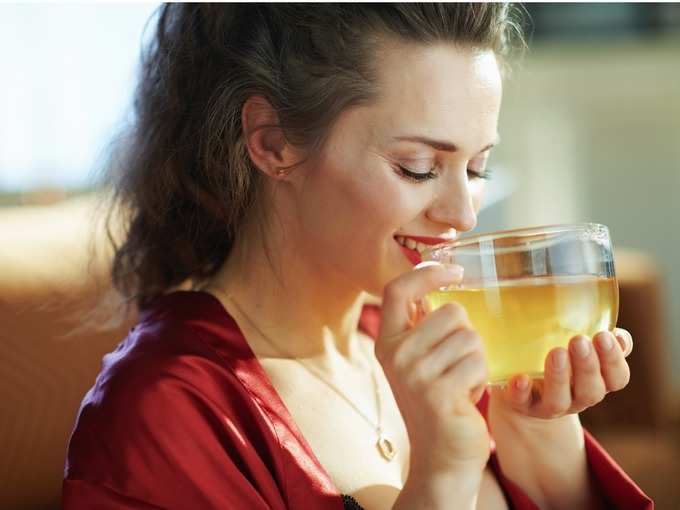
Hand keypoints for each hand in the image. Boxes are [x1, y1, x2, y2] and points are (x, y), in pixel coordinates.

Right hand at [376, 263, 490, 475]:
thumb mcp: (420, 360)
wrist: (442, 456)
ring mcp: (414, 373)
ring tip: (461, 385)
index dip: (426, 272)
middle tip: (456, 367)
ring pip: (470, 338)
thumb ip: (424, 326)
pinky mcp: (438, 392)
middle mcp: (395, 354)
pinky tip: (466, 399)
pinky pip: (477, 363)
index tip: (455, 270)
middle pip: (452, 312)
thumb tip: (444, 277)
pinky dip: (481, 380)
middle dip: (467, 336)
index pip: (397, 289)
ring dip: (476, 361)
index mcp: (388, 341)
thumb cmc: (438, 402)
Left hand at [489, 328, 632, 418]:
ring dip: (560, 377)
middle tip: (579, 341)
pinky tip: (519, 378)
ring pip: (560, 400)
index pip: (617, 377)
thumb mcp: (576, 343)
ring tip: (556, 353)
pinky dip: (521, 391)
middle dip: (587, 366)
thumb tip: (612, 323)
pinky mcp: (521, 405)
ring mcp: (549, 404)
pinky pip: (522, 402)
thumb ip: (594, 330)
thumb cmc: (554, 355)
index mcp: (596, 380)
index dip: (614, 360)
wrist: (520, 389)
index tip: (606, 336)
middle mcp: (576, 396)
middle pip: (592, 390)